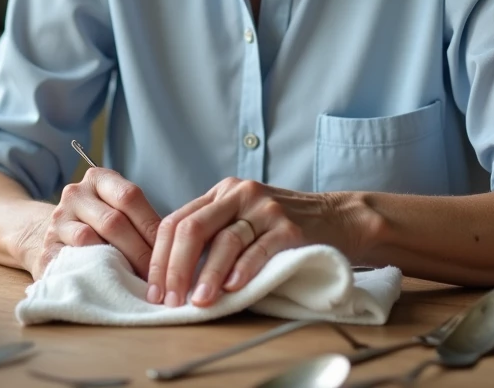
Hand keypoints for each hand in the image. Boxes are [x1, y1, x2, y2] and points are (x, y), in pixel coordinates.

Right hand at [24, 168, 160, 280]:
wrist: (51, 236)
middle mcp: (75, 194)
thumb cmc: (99, 224)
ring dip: (119, 263)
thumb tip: (178, 246)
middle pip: (113, 221)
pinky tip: (112, 283)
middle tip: (160, 274)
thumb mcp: (118, 209)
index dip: (152, 225)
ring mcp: (57, 221)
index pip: (129, 196)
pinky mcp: (46, 249)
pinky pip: (73, 260)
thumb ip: (141, 219)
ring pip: (90, 239)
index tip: (171, 250)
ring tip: (140, 281)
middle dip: (141, 251)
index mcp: (98, 178)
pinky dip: (94, 272)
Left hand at [146, 179, 362, 306]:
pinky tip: (233, 289)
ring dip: (207, 275)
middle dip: (175, 268)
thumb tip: (168, 273)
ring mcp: (266, 209)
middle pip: (193, 229)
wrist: (339, 218)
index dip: (160, 258)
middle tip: (170, 300)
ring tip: (199, 301)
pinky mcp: (290, 227)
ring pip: (225, 241)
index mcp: (221, 192)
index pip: (176, 221)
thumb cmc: (283, 226)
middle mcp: (240, 194)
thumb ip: (211, 232)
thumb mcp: (241, 217)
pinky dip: (243, 270)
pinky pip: (260, 249)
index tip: (154, 290)